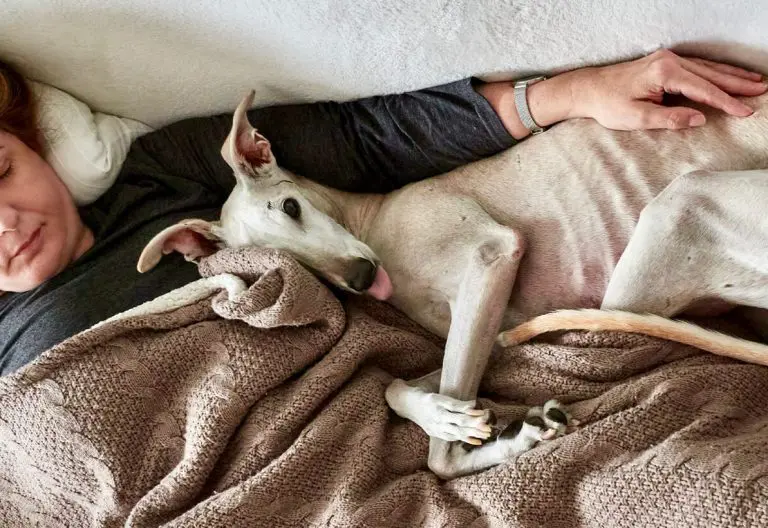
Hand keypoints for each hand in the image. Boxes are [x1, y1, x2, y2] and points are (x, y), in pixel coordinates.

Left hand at [478, 49, 766, 138]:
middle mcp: (669, 61)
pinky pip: (697, 68)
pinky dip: (715, 73)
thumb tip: (700, 118)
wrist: (587, 90)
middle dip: (738, 85)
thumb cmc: (608, 105)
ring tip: (755, 83)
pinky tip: (727, 77)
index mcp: (664, 73)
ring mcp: (667, 60)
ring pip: (707, 69)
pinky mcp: (664, 63)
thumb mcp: (637, 118)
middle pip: (711, 74)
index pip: (703, 90)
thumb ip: (670, 118)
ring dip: (731, 76)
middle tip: (763, 92)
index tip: (746, 111)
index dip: (726, 102)